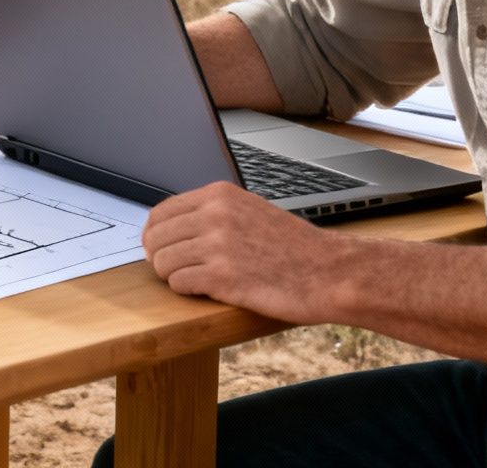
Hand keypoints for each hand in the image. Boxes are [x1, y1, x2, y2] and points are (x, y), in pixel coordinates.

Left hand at [142, 181, 343, 322]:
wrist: (331, 272)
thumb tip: (173, 226)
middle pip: (155, 238)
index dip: (156, 235)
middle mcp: (214, 215)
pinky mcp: (222, 277)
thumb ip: (213, 213)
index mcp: (219, 195)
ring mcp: (217, 245)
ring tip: (197, 280)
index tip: (161, 248)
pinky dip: (187, 290)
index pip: (161, 212)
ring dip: (174, 276)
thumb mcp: (250, 211)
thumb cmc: (295, 248)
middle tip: (177, 270)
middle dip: (161, 257)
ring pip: (162, 262)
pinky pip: (178, 284)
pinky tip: (208, 290)